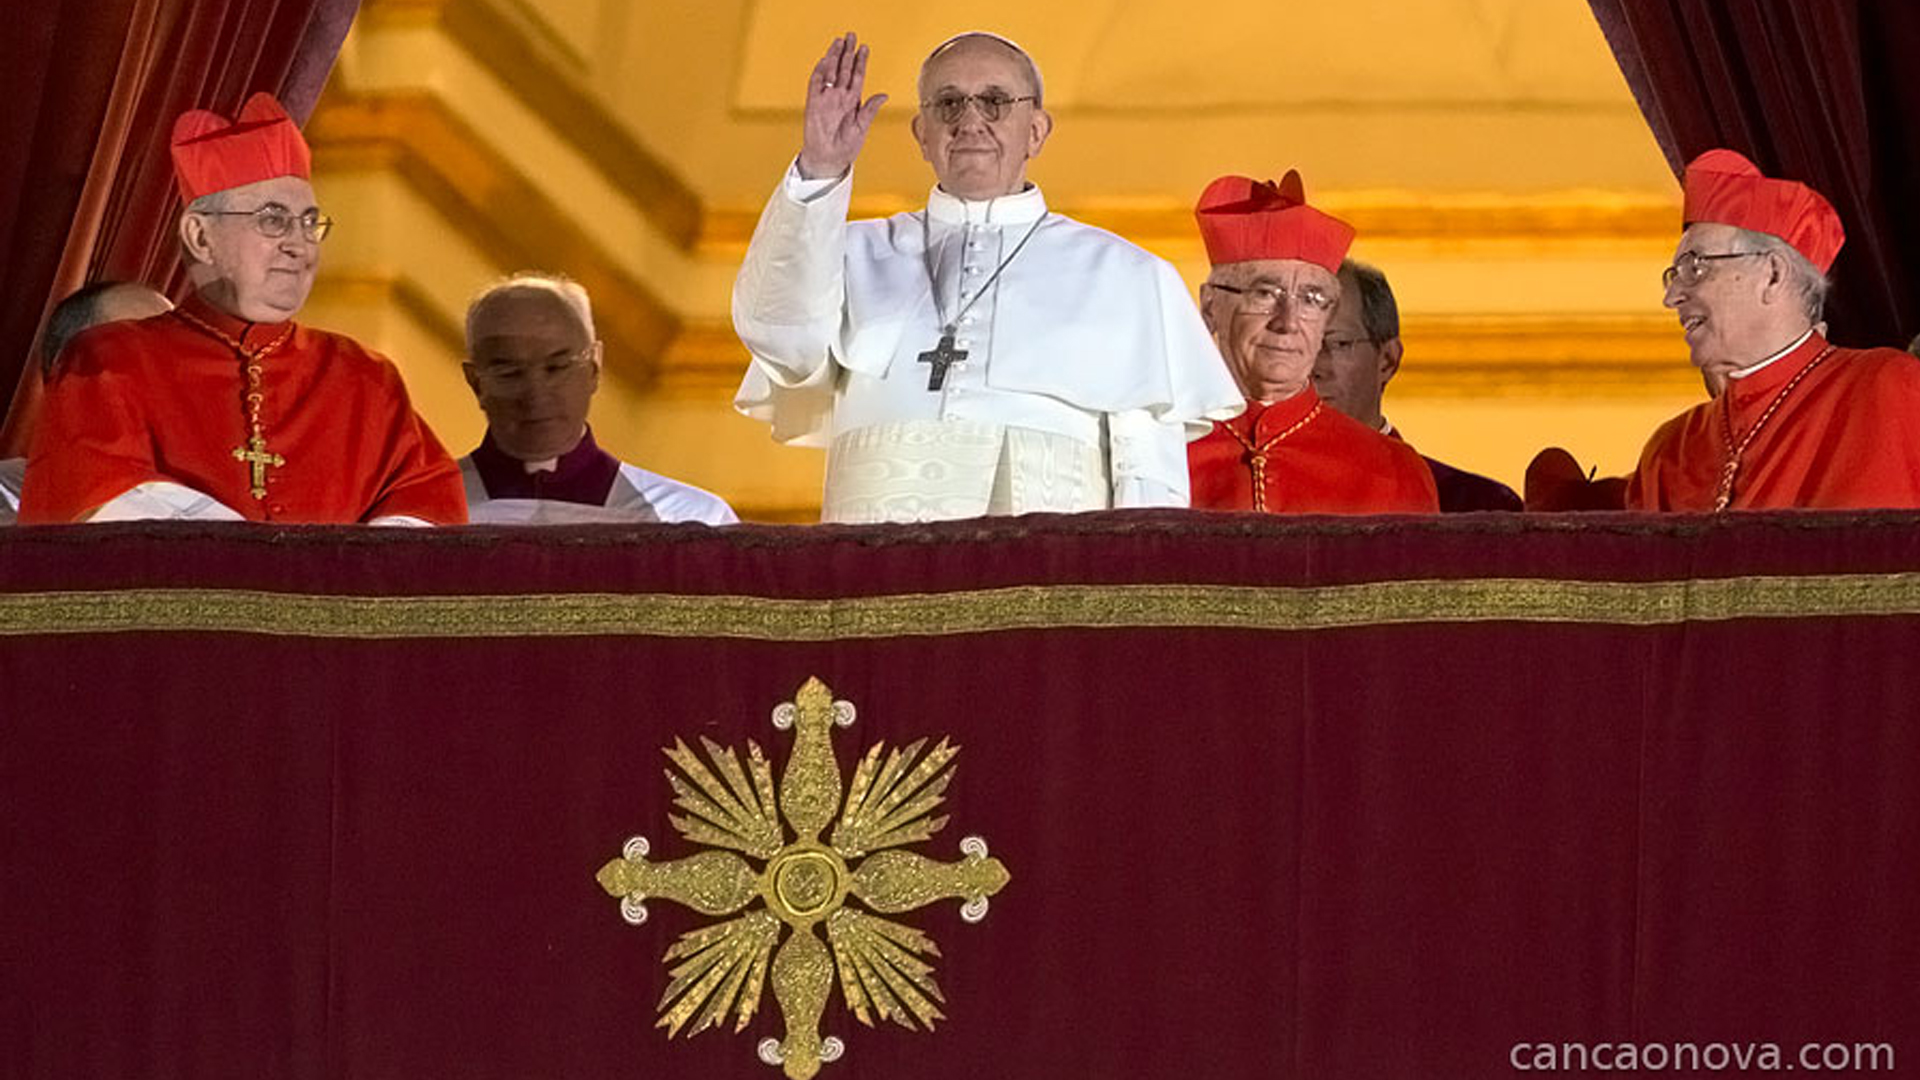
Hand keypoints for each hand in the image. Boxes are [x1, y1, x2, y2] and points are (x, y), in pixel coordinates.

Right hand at [796, 32, 887, 180]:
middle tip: (851, 36)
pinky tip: (824, 60)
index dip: (861, 62)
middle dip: (847, 52)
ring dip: (834, 57)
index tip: (864, 48)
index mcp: (853, 102)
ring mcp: (826, 99)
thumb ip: (870, 110)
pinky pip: (815, 84)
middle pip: (843, 69)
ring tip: (838, 42)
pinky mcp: (814, 104)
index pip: (857, 77)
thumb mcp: (862, 128)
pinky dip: (820, 72)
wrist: (829, 160)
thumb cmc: (845, 147)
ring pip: (830, 72)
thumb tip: (884, 95)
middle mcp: (839, 97)